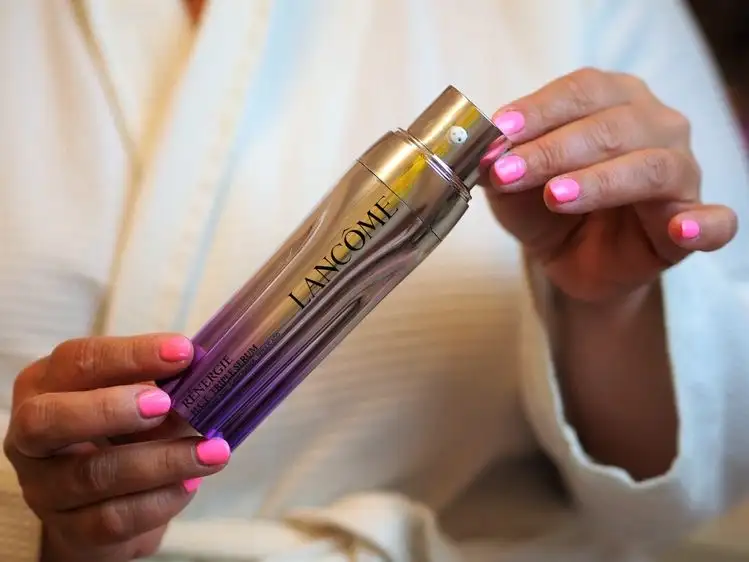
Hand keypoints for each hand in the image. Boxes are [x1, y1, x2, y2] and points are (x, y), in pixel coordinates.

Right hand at [3, 334, 231, 561]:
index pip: (78, 361)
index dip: (130, 355)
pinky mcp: (70, 530)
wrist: (110, 501)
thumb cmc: (125, 430)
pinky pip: (114, 518)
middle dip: (111, 409)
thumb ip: (163, 385)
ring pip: (93, 475)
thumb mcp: (138, 398)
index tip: (183, 352)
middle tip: (167, 405)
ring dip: (161, 461)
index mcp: (45, 385)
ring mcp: (44, 488)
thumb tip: (205, 375)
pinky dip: (161, 499)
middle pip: (49, 420)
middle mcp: (31, 437)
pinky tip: (191, 483)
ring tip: (212, 451)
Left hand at [485, 67, 737, 301]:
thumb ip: (499, 166)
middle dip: (554, 150)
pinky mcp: (691, 222)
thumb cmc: (545, 208)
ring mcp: (681, 173)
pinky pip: (715, 221)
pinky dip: (702, 224)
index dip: (540, 109)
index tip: (500, 129)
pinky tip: (680, 230)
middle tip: (509, 172)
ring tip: (554, 197)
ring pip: (652, 166)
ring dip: (600, 181)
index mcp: (615, 100)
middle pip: (612, 127)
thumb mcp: (511, 186)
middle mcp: (655, 126)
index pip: (583, 91)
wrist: (572, 257)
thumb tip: (484, 153)